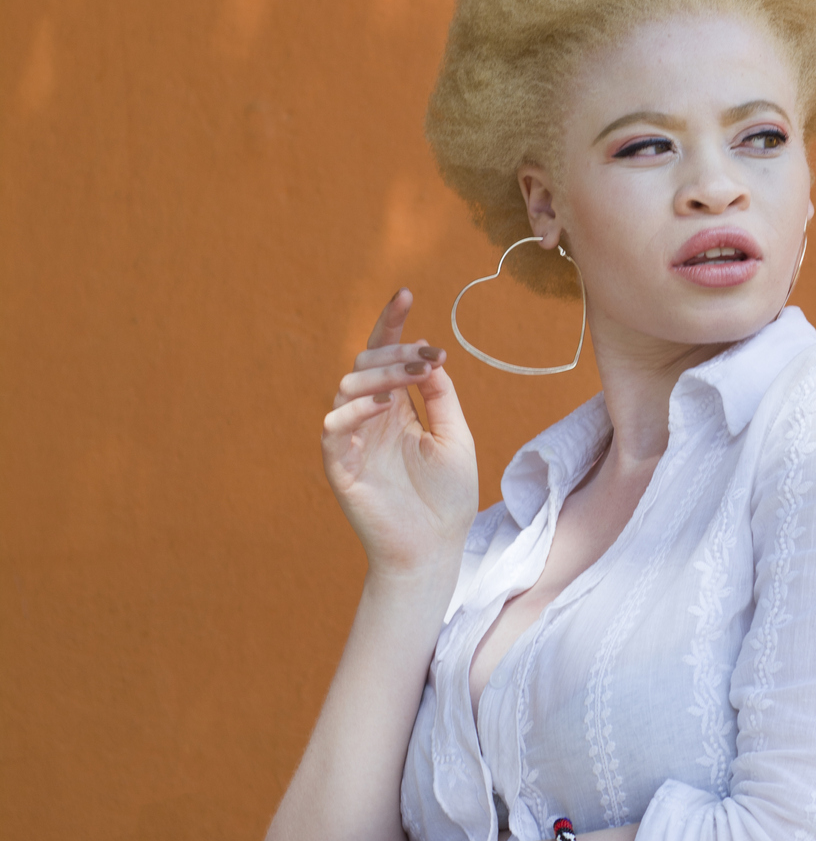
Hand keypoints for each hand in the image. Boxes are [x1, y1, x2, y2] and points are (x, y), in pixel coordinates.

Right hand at [323, 289, 478, 580]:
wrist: (436, 548)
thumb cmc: (447, 498)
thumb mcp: (454, 436)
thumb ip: (440, 396)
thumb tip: (429, 356)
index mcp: (397, 409)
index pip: (386, 356)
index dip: (392, 324)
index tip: (405, 292)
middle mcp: (371, 419)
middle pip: (366, 365)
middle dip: (396, 353)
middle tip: (428, 356)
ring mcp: (353, 440)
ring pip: (348, 388)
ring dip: (380, 375)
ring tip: (411, 376)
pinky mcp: (341, 466)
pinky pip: (334, 428)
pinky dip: (355, 411)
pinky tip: (384, 406)